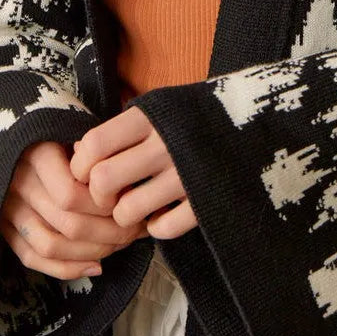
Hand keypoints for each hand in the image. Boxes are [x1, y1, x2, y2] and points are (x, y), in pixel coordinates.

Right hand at [0, 140, 148, 279]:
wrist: (20, 129)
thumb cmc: (61, 127)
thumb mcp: (79, 125)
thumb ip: (98, 153)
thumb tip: (128, 191)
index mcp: (36, 153)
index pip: (70, 195)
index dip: (103, 205)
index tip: (129, 201)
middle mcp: (17, 183)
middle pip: (67, 224)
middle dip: (110, 233)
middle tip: (136, 229)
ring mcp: (7, 208)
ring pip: (51, 247)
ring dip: (93, 252)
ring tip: (121, 244)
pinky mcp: (4, 228)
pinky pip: (32, 258)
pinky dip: (67, 269)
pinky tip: (97, 266)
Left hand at [70, 106, 198, 240]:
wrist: (257, 119)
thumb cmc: (195, 114)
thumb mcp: (159, 107)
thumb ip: (124, 127)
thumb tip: (80, 152)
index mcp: (149, 117)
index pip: (94, 145)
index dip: (81, 164)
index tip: (87, 171)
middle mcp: (164, 145)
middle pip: (104, 181)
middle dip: (98, 197)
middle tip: (108, 196)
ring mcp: (185, 175)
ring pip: (128, 211)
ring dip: (125, 216)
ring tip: (136, 206)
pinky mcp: (205, 201)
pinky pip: (163, 228)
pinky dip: (157, 227)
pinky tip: (163, 214)